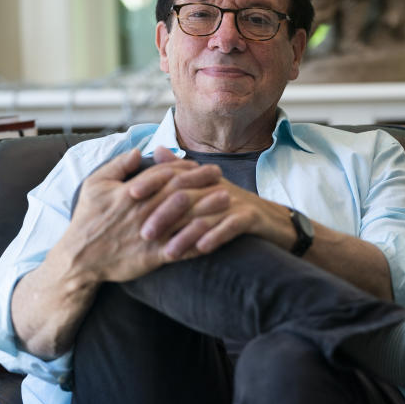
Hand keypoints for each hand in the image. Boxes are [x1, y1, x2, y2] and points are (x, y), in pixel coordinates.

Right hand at [55, 148, 228, 282]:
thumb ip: (117, 165)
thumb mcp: (94, 185)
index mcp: (131, 193)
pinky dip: (199, 241)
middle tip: (220, 175)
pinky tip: (215, 234)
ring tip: (227, 198)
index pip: (164, 174)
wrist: (79, 259)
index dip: (183, 167)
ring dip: (207, 207)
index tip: (198, 165)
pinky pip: (182, 248)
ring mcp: (150, 235)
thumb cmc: (87, 219)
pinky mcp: (153, 257)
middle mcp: (143, 212)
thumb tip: (139, 151)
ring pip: (184, 218)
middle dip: (202, 181)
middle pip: (180, 192)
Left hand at [140, 148, 293, 257]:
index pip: (174, 176)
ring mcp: (236, 202)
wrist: (275, 222)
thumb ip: (181, 170)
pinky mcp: (252, 217)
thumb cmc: (234, 206)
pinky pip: (232, 226)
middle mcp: (218, 187)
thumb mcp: (208, 187)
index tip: (129, 195)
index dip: (151, 183)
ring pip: (205, 215)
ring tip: (169, 253)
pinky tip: (203, 250)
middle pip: (186, 196)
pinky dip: (216, 236)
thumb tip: (158, 150)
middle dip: (163, 215)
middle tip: (144, 234)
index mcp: (205, 179)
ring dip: (186, 235)